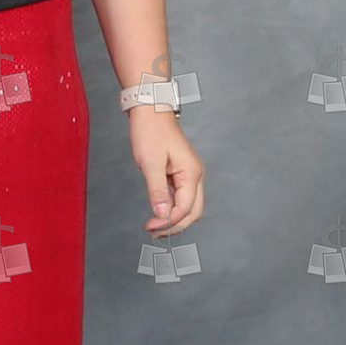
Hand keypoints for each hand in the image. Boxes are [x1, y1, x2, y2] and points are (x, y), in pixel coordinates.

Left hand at [130, 109, 204, 234]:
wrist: (151, 110)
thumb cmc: (150, 132)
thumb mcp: (150, 163)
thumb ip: (157, 191)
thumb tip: (162, 216)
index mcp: (192, 173)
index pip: (185, 208)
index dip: (169, 222)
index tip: (150, 227)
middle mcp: (195, 175)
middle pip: (193, 211)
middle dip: (176, 225)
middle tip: (154, 234)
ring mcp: (190, 174)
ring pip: (188, 205)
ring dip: (174, 218)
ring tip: (154, 228)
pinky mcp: (181, 172)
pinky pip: (181, 195)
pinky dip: (172, 207)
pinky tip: (158, 212)